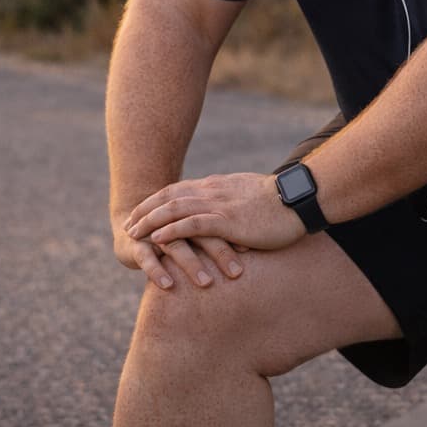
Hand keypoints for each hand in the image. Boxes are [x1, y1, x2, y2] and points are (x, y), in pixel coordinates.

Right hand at [111, 220, 248, 290]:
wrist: (129, 226)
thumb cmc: (172, 234)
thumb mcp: (196, 232)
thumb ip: (220, 235)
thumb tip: (259, 243)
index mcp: (192, 213)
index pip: (217, 221)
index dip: (235, 234)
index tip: (253, 250)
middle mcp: (174, 221)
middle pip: (200, 232)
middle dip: (219, 252)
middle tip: (237, 273)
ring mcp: (154, 231)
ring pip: (174, 245)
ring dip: (191, 264)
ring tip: (207, 283)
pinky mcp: (134, 244)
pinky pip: (145, 258)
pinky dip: (157, 270)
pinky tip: (169, 286)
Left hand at [124, 172, 305, 252]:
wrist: (297, 199)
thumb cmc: (280, 203)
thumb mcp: (249, 199)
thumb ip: (233, 203)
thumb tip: (228, 213)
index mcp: (216, 186)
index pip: (178, 190)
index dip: (157, 201)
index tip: (143, 211)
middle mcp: (212, 191)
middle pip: (169, 197)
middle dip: (146, 210)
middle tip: (129, 224)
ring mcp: (218, 205)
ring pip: (174, 209)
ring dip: (150, 221)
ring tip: (133, 233)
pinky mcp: (226, 220)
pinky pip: (191, 224)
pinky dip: (170, 230)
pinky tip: (156, 239)